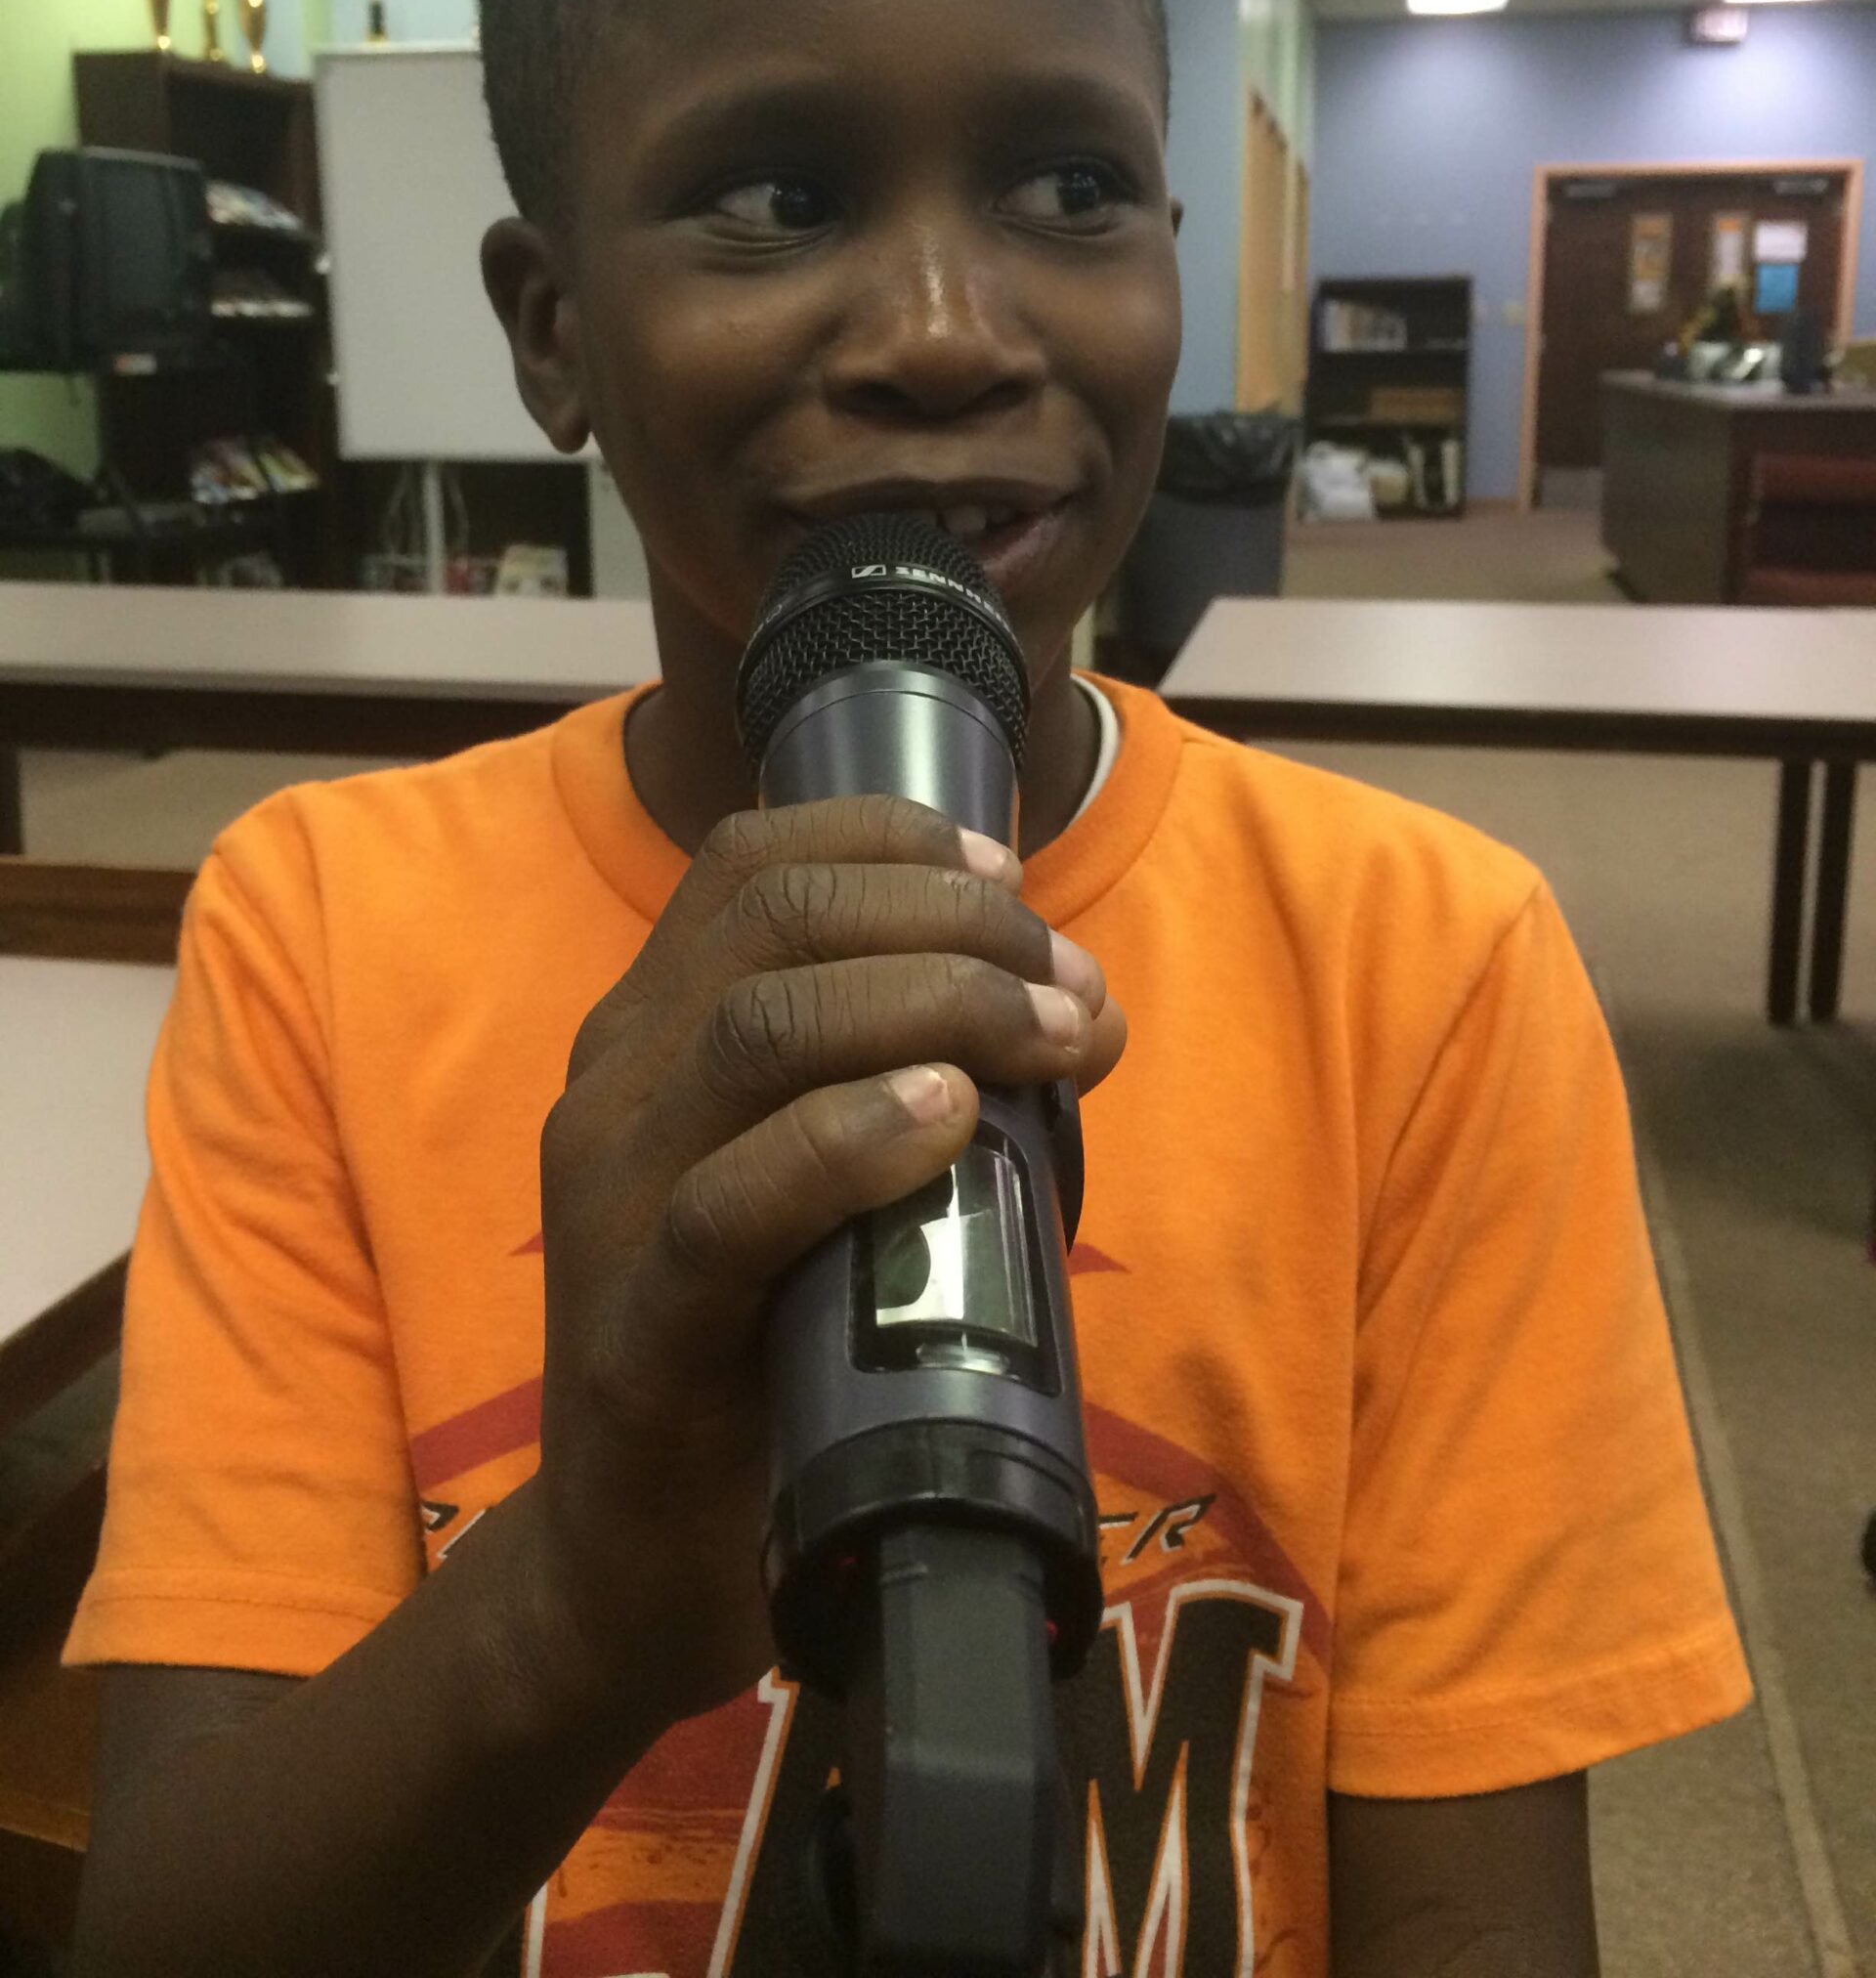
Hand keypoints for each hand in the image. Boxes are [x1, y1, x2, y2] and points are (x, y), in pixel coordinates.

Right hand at [521, 795, 1125, 1738]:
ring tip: (1052, 1037)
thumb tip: (1083, 1007)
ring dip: (934, 1004)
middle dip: (948, 920)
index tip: (1013, 877)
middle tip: (1069, 983)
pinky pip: (731, 1202)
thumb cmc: (761, 1347)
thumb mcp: (830, 1180)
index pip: (752, 862)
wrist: (631, 1562)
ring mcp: (611, 1200)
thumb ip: (919, 1080)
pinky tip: (950, 1118)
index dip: (893, 841)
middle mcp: (615, 1086)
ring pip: (759, 1029)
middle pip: (774, 921)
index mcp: (652, 1032)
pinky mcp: (636, 1327)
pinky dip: (851, 1139)